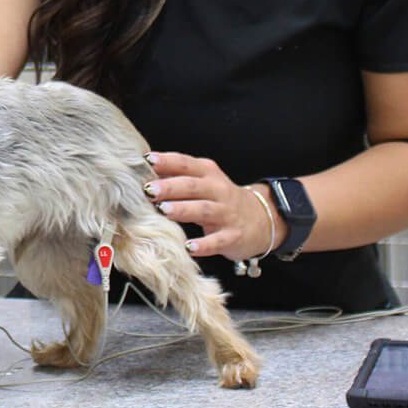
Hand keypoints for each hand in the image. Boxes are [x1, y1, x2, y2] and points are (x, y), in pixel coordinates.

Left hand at [142, 152, 280, 262]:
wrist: (262, 219)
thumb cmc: (221, 198)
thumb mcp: (203, 181)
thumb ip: (178, 175)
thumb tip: (144, 169)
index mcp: (208, 173)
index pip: (186, 163)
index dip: (167, 161)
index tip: (147, 160)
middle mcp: (218, 190)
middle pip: (192, 186)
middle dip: (170, 187)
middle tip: (149, 189)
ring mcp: (227, 213)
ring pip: (204, 210)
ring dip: (183, 209)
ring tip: (164, 211)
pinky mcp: (234, 236)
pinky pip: (218, 241)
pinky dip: (204, 244)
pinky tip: (189, 247)